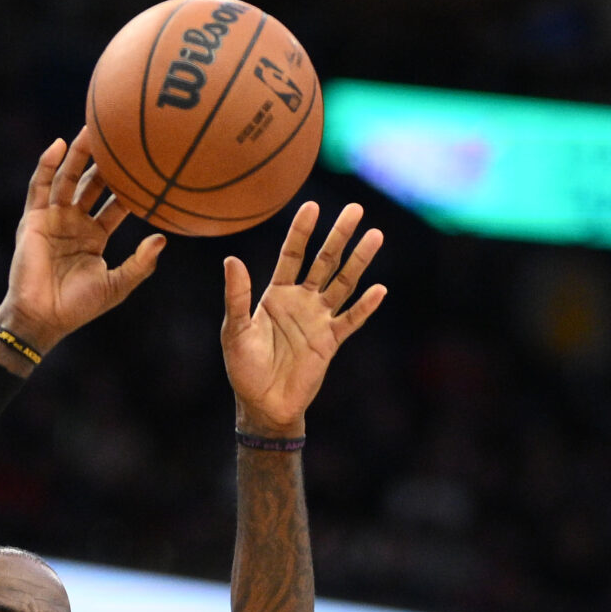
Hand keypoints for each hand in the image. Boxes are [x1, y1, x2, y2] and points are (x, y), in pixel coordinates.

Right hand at [0, 133, 164, 358]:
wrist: (42, 318)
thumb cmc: (78, 307)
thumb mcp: (116, 286)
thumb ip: (140, 264)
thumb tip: (162, 239)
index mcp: (94, 237)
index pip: (115, 205)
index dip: (129, 187)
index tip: (148, 167)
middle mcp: (74, 223)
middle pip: (92, 184)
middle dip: (105, 161)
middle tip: (121, 135)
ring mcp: (53, 218)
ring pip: (67, 178)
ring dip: (78, 154)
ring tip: (91, 128)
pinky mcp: (33, 219)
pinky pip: (40, 186)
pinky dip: (47, 164)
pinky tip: (59, 144)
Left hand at [223, 202, 385, 436]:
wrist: (263, 405)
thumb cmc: (244, 369)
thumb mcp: (235, 331)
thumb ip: (237, 297)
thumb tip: (231, 260)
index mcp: (277, 294)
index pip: (292, 255)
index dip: (301, 232)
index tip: (312, 206)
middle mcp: (301, 301)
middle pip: (324, 261)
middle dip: (339, 236)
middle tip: (355, 208)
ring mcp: (318, 320)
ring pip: (343, 284)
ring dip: (358, 261)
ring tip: (375, 235)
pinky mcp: (330, 342)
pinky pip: (350, 320)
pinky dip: (364, 307)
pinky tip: (378, 290)